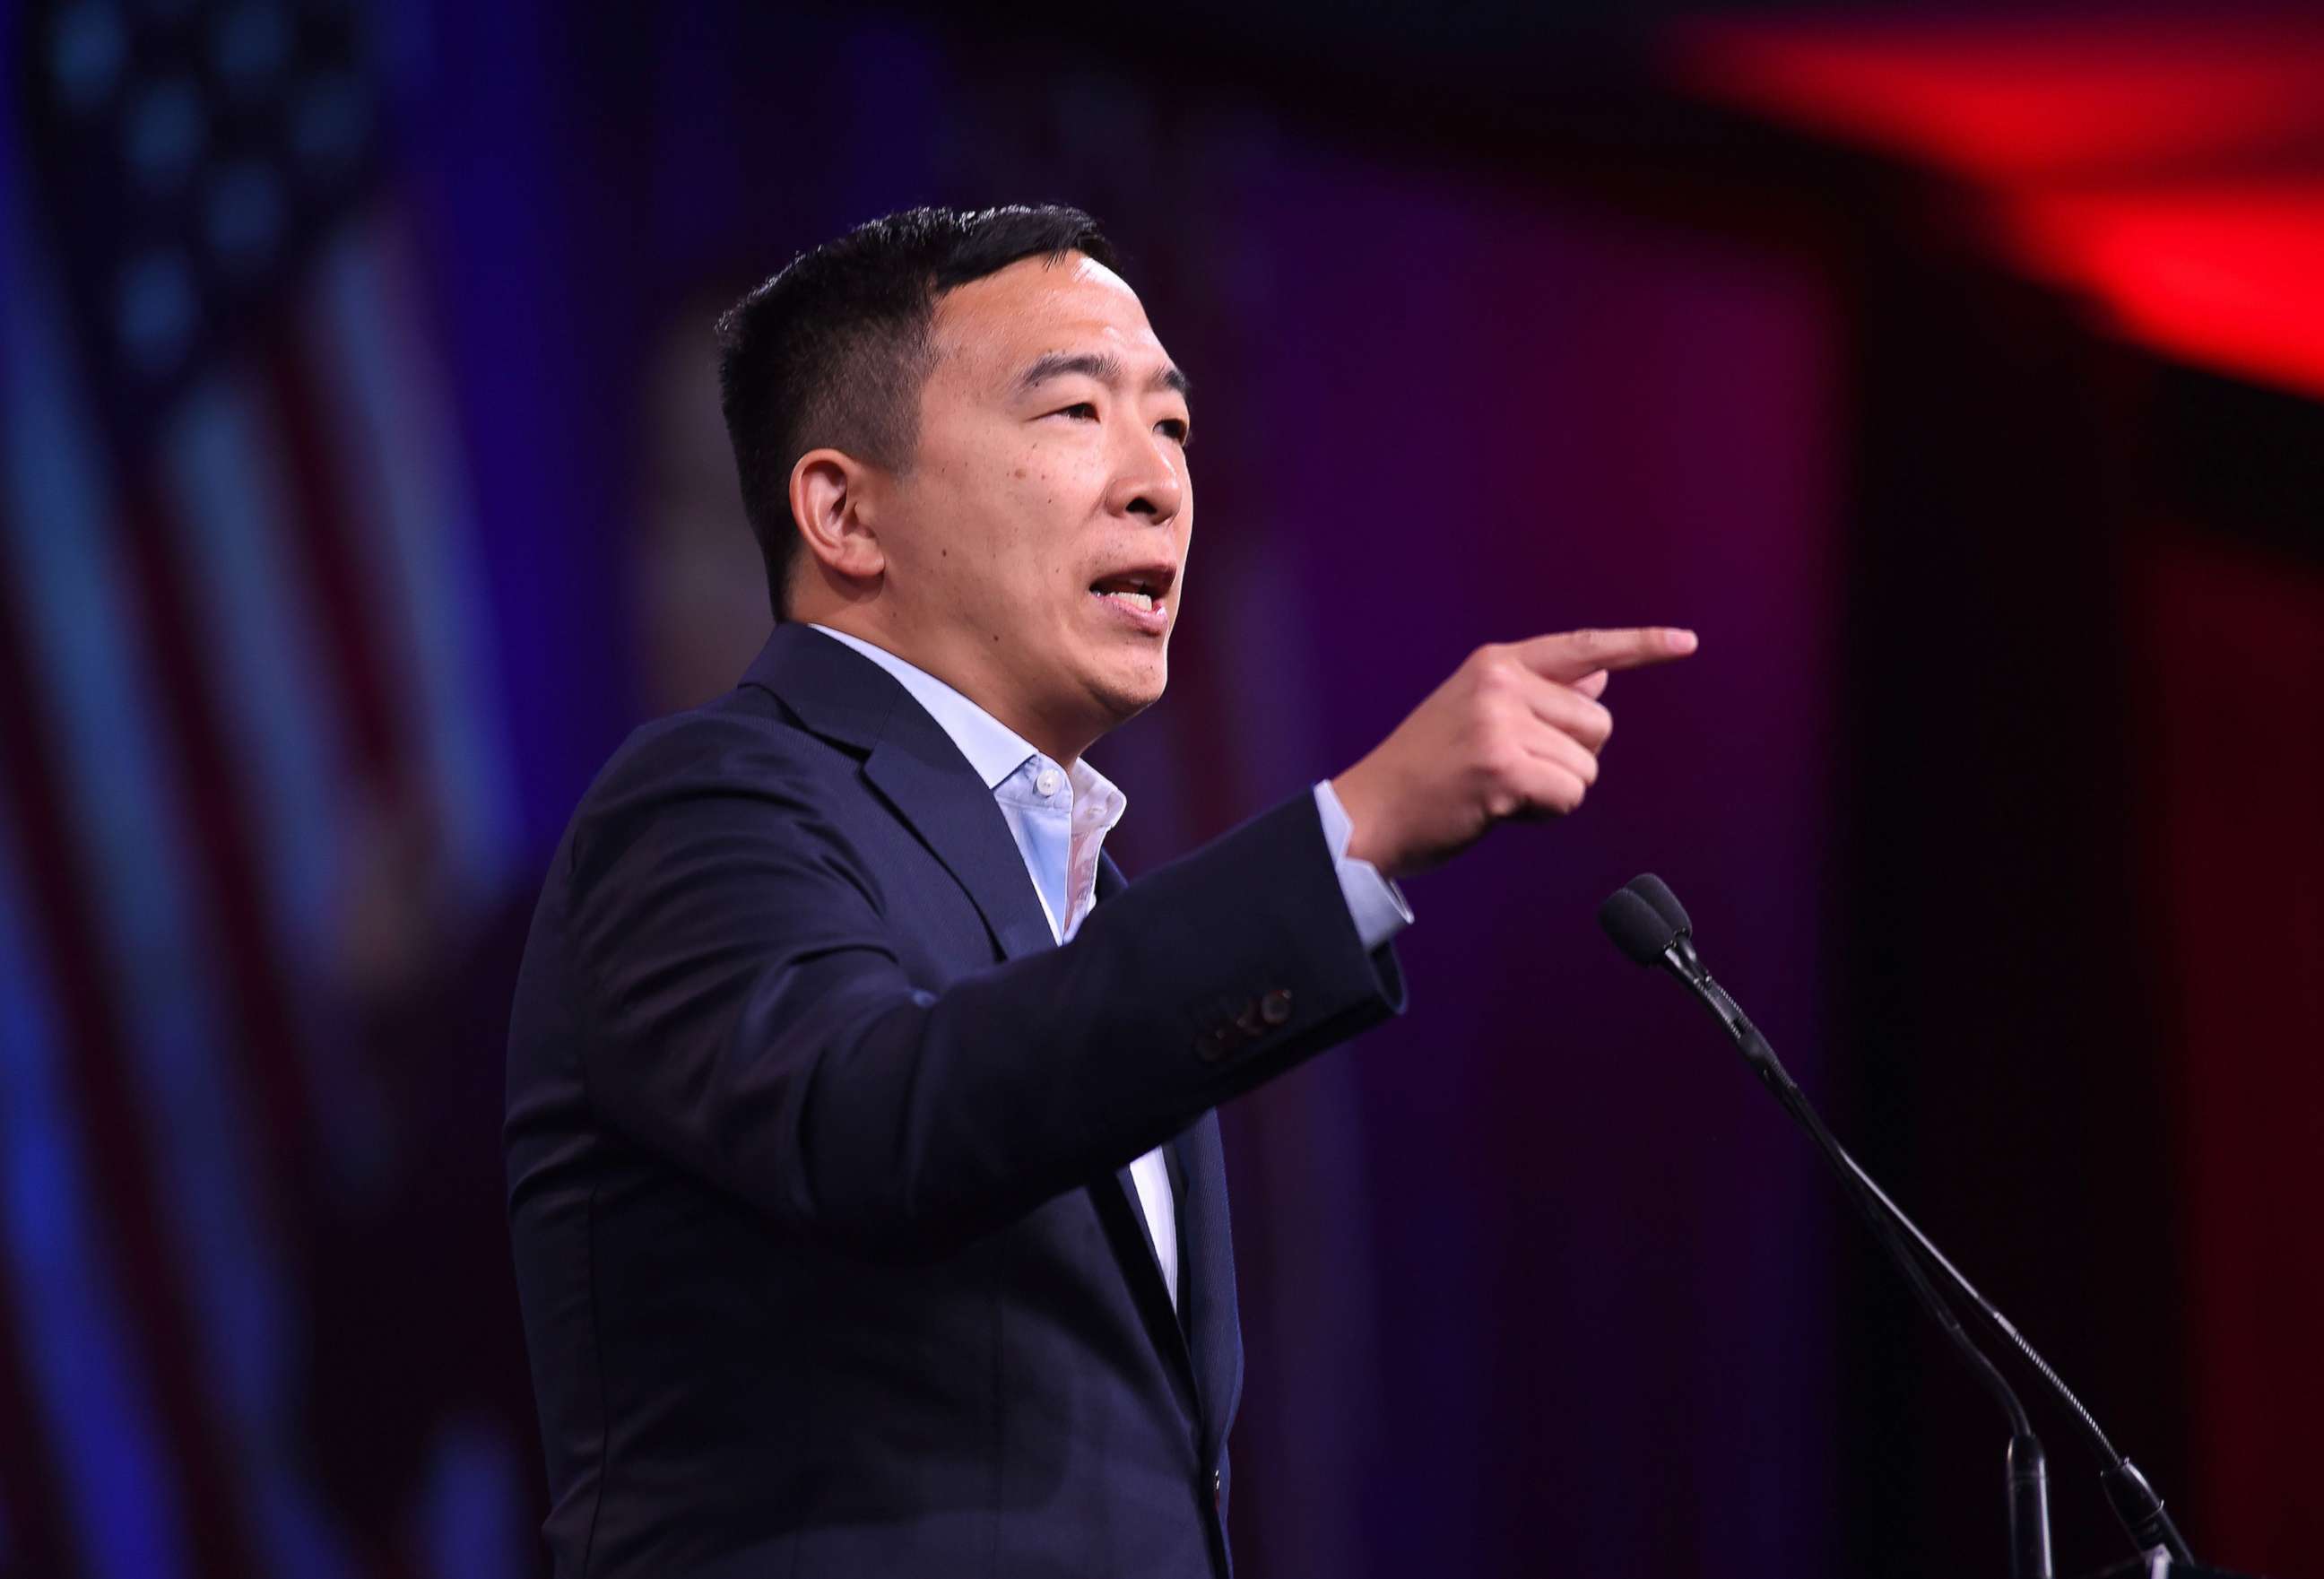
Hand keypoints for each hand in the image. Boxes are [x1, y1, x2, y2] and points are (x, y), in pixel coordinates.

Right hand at [1328, 627, 1696, 881]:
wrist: (1370, 812)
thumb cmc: (1427, 771)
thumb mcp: (1478, 713)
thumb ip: (1540, 694)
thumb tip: (1600, 677)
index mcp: (1496, 663)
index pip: (1583, 647)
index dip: (1640, 644)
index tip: (1687, 642)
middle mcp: (1501, 683)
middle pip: (1598, 722)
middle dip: (1571, 757)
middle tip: (1511, 769)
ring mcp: (1501, 723)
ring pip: (1586, 766)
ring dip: (1555, 790)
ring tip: (1499, 790)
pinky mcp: (1504, 767)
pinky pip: (1569, 796)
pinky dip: (1545, 813)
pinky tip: (1500, 809)